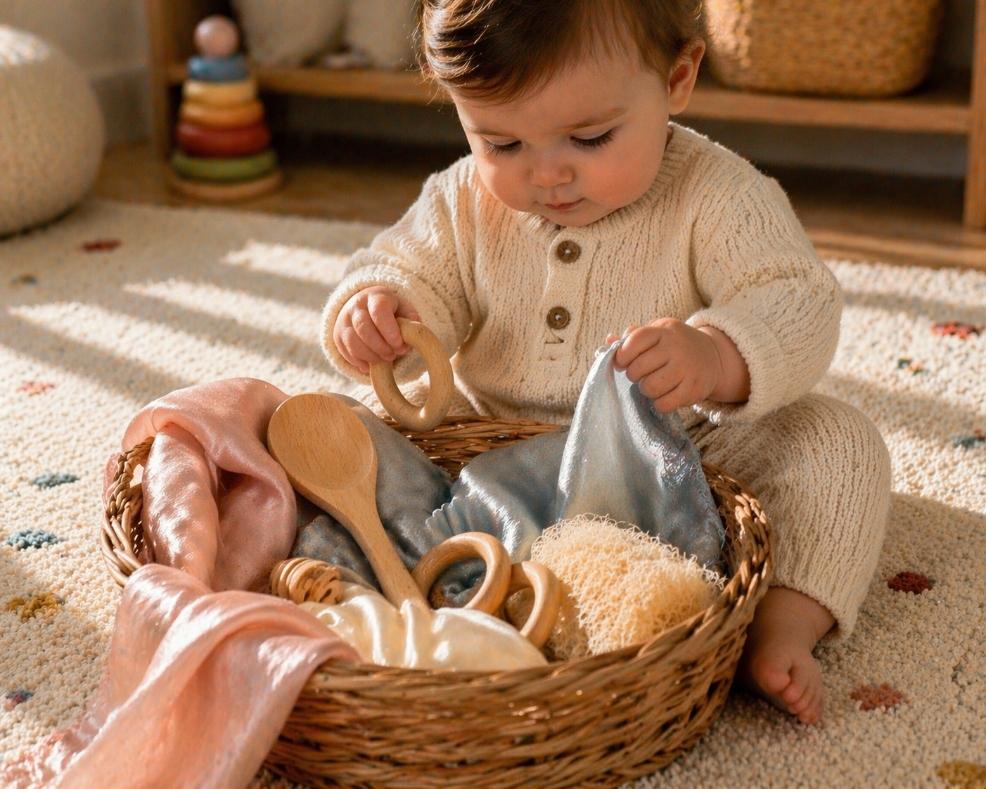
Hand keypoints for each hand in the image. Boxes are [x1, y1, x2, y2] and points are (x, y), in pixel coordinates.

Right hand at [334, 286, 420, 373]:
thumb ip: (411, 322)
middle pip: (363, 328)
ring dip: (371, 356)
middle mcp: (356, 306)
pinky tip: (372, 365)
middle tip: (393, 355)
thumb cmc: (392, 312)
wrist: (366, 308)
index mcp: (376, 296)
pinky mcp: (337, 336)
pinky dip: (360, 362)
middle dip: (381, 346)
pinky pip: (346, 352)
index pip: (379, 311)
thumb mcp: (405, 310)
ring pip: (353, 342)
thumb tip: (409, 340)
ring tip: (385, 359)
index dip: (390, 330)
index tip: (399, 345)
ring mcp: (344, 321)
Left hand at [605, 318, 723, 412]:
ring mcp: (687, 369)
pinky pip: (664, 404)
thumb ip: (632, 338)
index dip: (622, 355)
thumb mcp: (657, 334)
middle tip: (641, 374)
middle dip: (634, 375)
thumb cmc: (675, 345)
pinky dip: (659, 403)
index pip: (634, 341)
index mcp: (664, 331)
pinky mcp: (694, 389)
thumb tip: (609, 340)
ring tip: (652, 384)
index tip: (622, 362)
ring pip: (650, 388)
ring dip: (646, 389)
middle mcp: (677, 348)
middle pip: (638, 368)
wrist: (713, 356)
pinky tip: (664, 395)